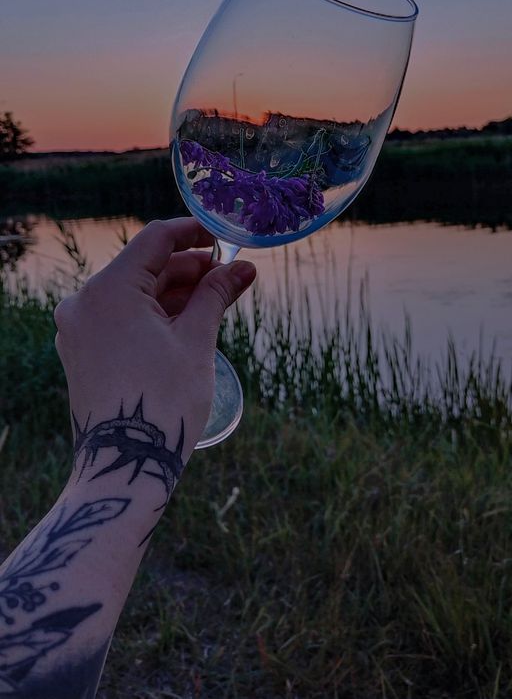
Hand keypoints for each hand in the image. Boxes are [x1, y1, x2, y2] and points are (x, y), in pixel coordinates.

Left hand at [54, 218, 255, 467]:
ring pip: (134, 293)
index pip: (155, 239)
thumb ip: (216, 295)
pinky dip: (153, 314)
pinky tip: (187, 323)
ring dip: (174, 293)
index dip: (194, 232)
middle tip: (231, 277)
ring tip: (216, 302)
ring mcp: (79, 328)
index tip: (226, 238)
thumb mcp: (196, 340)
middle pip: (145, 267)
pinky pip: (121, 317)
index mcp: (108, 290)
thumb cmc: (162, 402)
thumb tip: (244, 268)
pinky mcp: (82, 351)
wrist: (124, 466)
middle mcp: (84, 302)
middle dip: (189, 269)